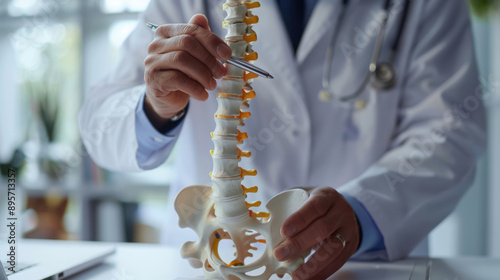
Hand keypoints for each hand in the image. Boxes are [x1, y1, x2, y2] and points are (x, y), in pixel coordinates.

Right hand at [143, 14, 231, 128]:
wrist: (168, 98)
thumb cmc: (183, 73)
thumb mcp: (194, 56)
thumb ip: (199, 38)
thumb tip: (202, 19)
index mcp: (167, 32)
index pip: (192, 30)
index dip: (212, 41)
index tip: (227, 54)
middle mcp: (156, 44)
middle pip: (187, 43)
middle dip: (208, 59)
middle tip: (220, 72)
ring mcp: (152, 61)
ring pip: (181, 60)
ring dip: (203, 74)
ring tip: (212, 85)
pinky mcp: (153, 79)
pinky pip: (178, 79)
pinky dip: (195, 88)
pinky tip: (203, 94)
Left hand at [274, 187, 359, 279]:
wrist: (341, 208)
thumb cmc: (314, 205)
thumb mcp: (303, 199)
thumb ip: (288, 211)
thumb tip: (268, 236)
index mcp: (326, 196)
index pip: (314, 206)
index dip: (299, 219)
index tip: (283, 231)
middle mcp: (341, 212)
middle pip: (322, 228)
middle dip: (299, 244)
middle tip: (279, 254)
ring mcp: (348, 229)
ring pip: (333, 248)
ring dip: (312, 264)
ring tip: (296, 275)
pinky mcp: (351, 246)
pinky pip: (338, 262)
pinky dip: (323, 272)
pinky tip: (309, 278)